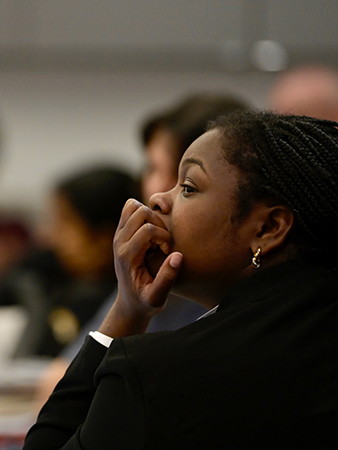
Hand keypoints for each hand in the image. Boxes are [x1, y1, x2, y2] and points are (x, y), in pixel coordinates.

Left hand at [99, 199, 181, 336]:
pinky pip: (130, 208)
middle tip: (162, 242)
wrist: (130, 302)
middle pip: (141, 212)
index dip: (164, 237)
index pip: (147, 230)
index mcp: (127, 257)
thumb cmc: (146, 301)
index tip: (167, 252)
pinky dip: (144, 212)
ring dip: (151, 217)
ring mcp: (118, 234)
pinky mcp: (120, 231)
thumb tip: (177, 256)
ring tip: (157, 236)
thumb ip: (167, 278)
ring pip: (134, 206)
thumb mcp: (157, 297)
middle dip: (159, 224)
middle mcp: (119, 242)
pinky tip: (152, 230)